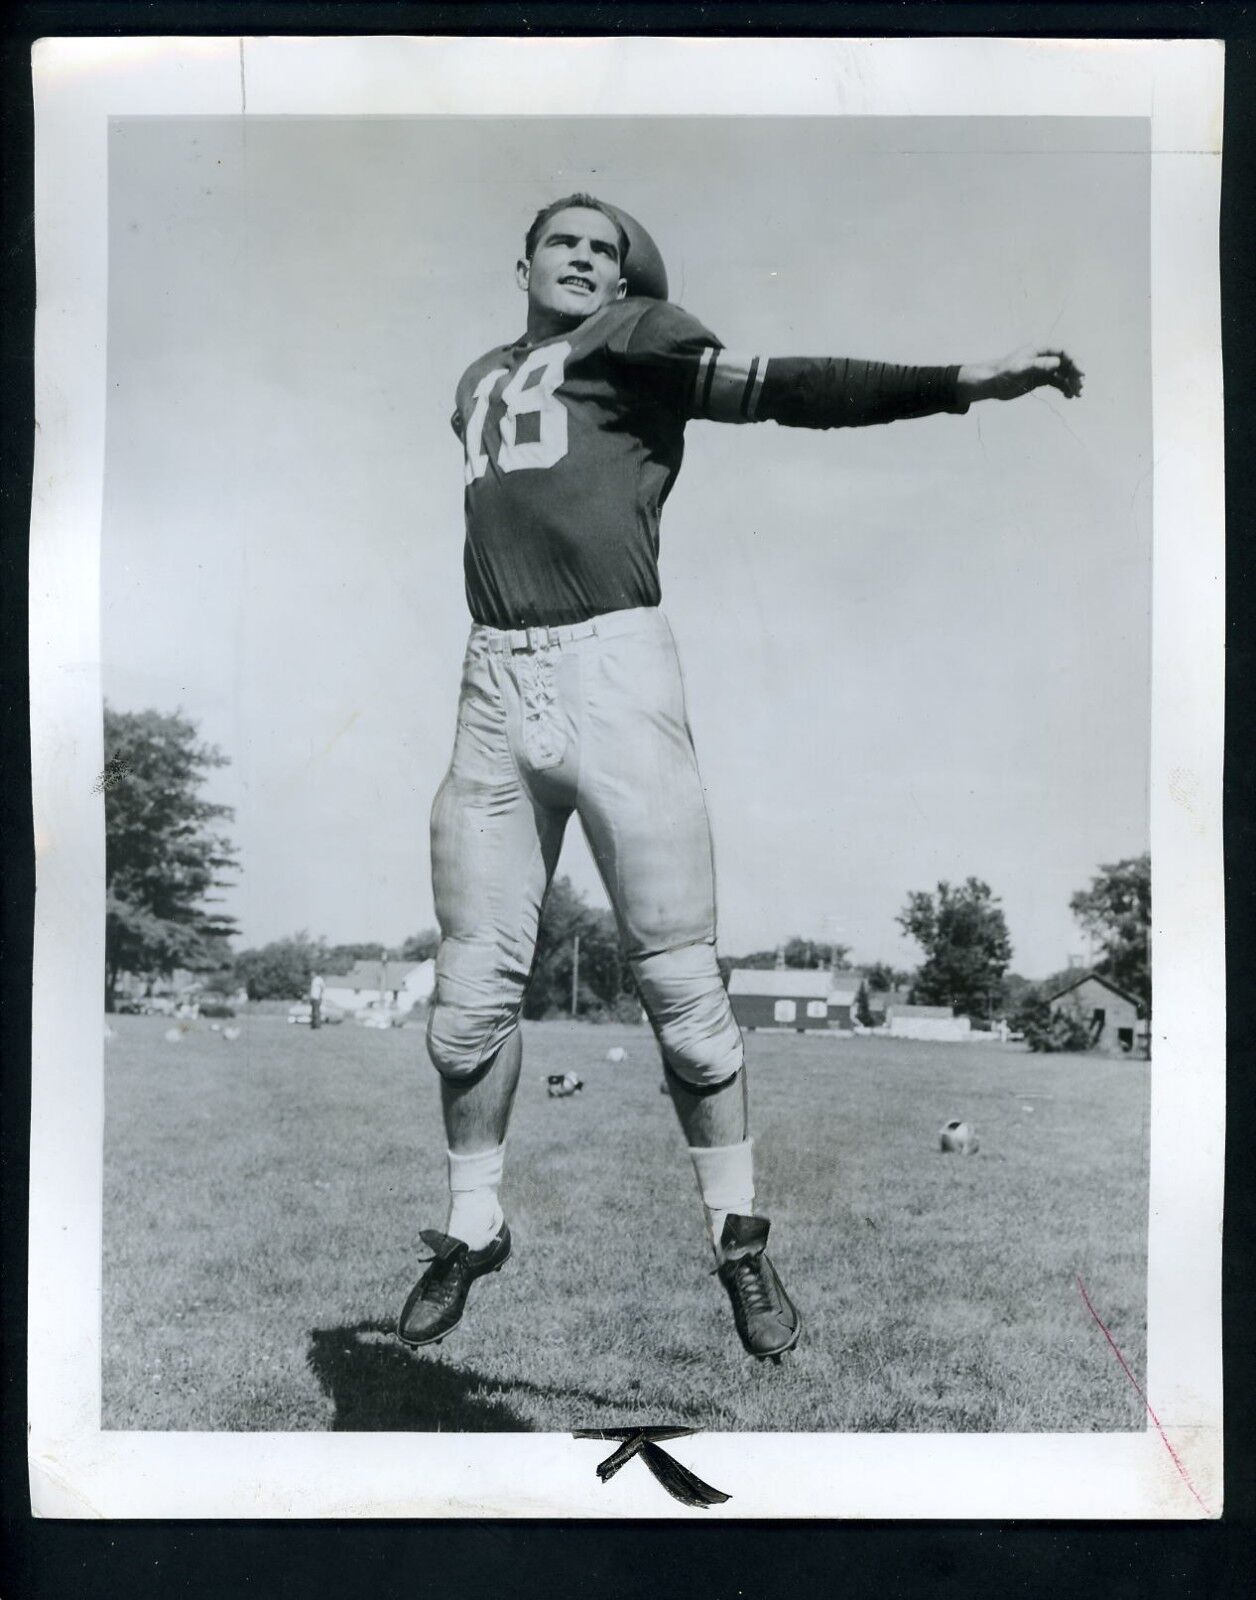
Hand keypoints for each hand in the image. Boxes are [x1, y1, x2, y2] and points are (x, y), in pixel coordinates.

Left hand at [957, 347, 1084, 404]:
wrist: (991, 383)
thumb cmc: (1003, 373)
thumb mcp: (1020, 368)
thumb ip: (1038, 365)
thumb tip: (1057, 362)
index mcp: (1040, 349)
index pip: (1063, 352)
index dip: (1075, 361)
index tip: (1081, 373)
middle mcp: (1043, 357)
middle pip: (1066, 363)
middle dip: (1075, 374)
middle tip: (1081, 387)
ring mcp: (1043, 368)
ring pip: (1063, 374)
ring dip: (1072, 383)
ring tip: (1077, 394)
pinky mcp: (1040, 379)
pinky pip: (1057, 382)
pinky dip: (1064, 388)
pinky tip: (1069, 396)